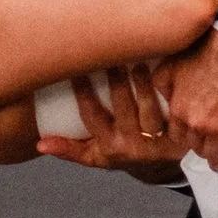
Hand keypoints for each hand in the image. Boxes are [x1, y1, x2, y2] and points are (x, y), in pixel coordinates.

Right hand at [36, 62, 184, 178]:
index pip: (91, 116)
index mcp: (108, 148)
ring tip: (134, 59)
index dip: (83, 92)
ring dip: (140, 83)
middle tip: (109, 52)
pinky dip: (166, 88)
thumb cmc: (123, 151)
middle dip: (115, 80)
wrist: (163, 164)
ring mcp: (156, 139)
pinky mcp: (178, 130)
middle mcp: (132, 145)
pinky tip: (162, 67)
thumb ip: (70, 149)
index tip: (77, 67)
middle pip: (122, 108)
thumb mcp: (96, 156)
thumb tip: (40, 144)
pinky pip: (173, 108)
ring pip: (148, 109)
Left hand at [164, 28, 217, 174]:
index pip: (177, 136)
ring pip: (213, 155)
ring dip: (215, 159)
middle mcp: (195, 125)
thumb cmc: (203, 52)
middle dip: (199, 146)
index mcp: (178, 111)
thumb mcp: (170, 66)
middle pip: (195, 147)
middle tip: (206, 145)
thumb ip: (163, 86)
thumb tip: (162, 98)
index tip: (190, 135)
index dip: (184, 136)